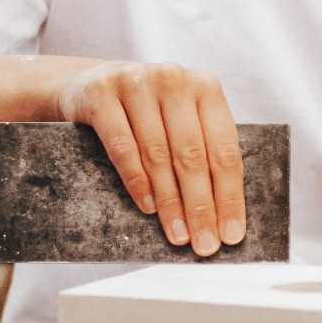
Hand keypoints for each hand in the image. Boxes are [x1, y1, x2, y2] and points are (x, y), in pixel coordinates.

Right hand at [57, 60, 246, 255]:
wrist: (90, 86)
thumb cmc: (145, 114)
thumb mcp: (180, 121)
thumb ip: (201, 153)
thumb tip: (220, 218)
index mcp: (205, 88)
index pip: (224, 149)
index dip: (229, 196)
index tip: (231, 234)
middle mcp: (174, 79)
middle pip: (193, 154)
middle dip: (201, 206)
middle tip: (204, 243)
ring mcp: (136, 81)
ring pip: (158, 153)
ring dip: (169, 200)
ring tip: (177, 233)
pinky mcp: (101, 92)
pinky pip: (122, 145)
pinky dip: (136, 180)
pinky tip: (147, 206)